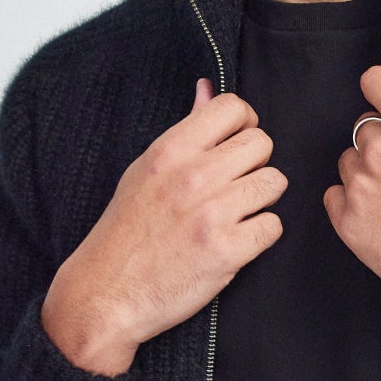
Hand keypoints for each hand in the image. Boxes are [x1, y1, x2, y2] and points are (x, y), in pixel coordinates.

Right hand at [41, 77, 286, 374]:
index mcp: (170, 150)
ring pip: (274, 183)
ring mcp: (212, 214)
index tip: (236, 146)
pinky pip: (273, 226)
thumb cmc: (126, 231)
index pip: (233, 107)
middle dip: (255, 164)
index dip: (244, 125)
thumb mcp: (146, 170)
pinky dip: (260, 235)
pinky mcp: (227, 251)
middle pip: (262, 144)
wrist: (106, 294)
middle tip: (234, 187)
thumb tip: (207, 87)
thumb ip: (185, 129)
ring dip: (261, 200)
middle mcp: (193, 176)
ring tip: (235, 215)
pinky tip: (236, 241)